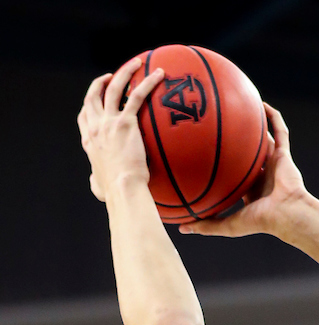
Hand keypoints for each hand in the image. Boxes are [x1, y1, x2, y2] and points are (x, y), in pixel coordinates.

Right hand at [77, 58, 163, 202]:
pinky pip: (137, 95)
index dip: (90, 105)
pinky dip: (147, 82)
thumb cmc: (114, 194)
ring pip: (114, 87)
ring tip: (138, 62)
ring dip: (125, 71)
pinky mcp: (126, 122)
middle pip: (93, 96)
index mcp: (89, 142)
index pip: (84, 116)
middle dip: (101, 82)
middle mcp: (95, 128)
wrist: (122, 189)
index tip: (97, 98)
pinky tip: (159, 74)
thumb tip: (99, 186)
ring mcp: (109, 122)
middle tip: (112, 75)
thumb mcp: (99, 187)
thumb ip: (97, 182)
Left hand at [179, 103, 305, 238]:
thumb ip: (206, 226)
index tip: (205, 153)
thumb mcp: (228, 225)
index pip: (235, 174)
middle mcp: (262, 174)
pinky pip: (280, 130)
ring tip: (241, 105)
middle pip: (247, 153)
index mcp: (251, 190)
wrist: (288, 215)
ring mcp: (274, 163)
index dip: (223, 164)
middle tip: (217, 125)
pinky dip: (272, 116)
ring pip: (263, 138)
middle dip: (236, 141)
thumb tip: (181, 229)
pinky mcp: (285, 154)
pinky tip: (260, 102)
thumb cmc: (262, 221)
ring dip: (254, 123)